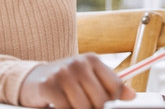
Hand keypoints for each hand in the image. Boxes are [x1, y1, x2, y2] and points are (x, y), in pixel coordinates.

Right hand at [18, 53, 135, 108]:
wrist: (33, 79)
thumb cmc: (66, 80)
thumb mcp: (89, 78)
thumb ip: (109, 85)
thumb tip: (132, 96)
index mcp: (92, 59)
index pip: (115, 86)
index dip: (112, 101)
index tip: (105, 104)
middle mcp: (78, 63)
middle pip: (101, 100)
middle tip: (86, 106)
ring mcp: (62, 73)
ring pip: (83, 107)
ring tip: (73, 105)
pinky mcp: (48, 86)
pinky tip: (60, 106)